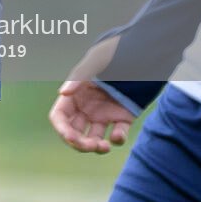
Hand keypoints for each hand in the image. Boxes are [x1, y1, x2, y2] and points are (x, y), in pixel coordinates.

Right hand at [48, 38, 133, 153]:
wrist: (140, 55)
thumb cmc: (113, 54)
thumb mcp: (95, 62)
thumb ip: (78, 77)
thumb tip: (62, 93)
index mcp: (75, 96)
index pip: (60, 117)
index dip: (62, 130)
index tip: (71, 138)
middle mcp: (86, 108)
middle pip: (74, 132)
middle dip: (79, 143)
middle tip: (91, 146)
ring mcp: (103, 114)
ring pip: (93, 138)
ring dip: (96, 147)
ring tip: (104, 147)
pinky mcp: (122, 118)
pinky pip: (117, 134)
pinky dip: (117, 139)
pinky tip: (118, 135)